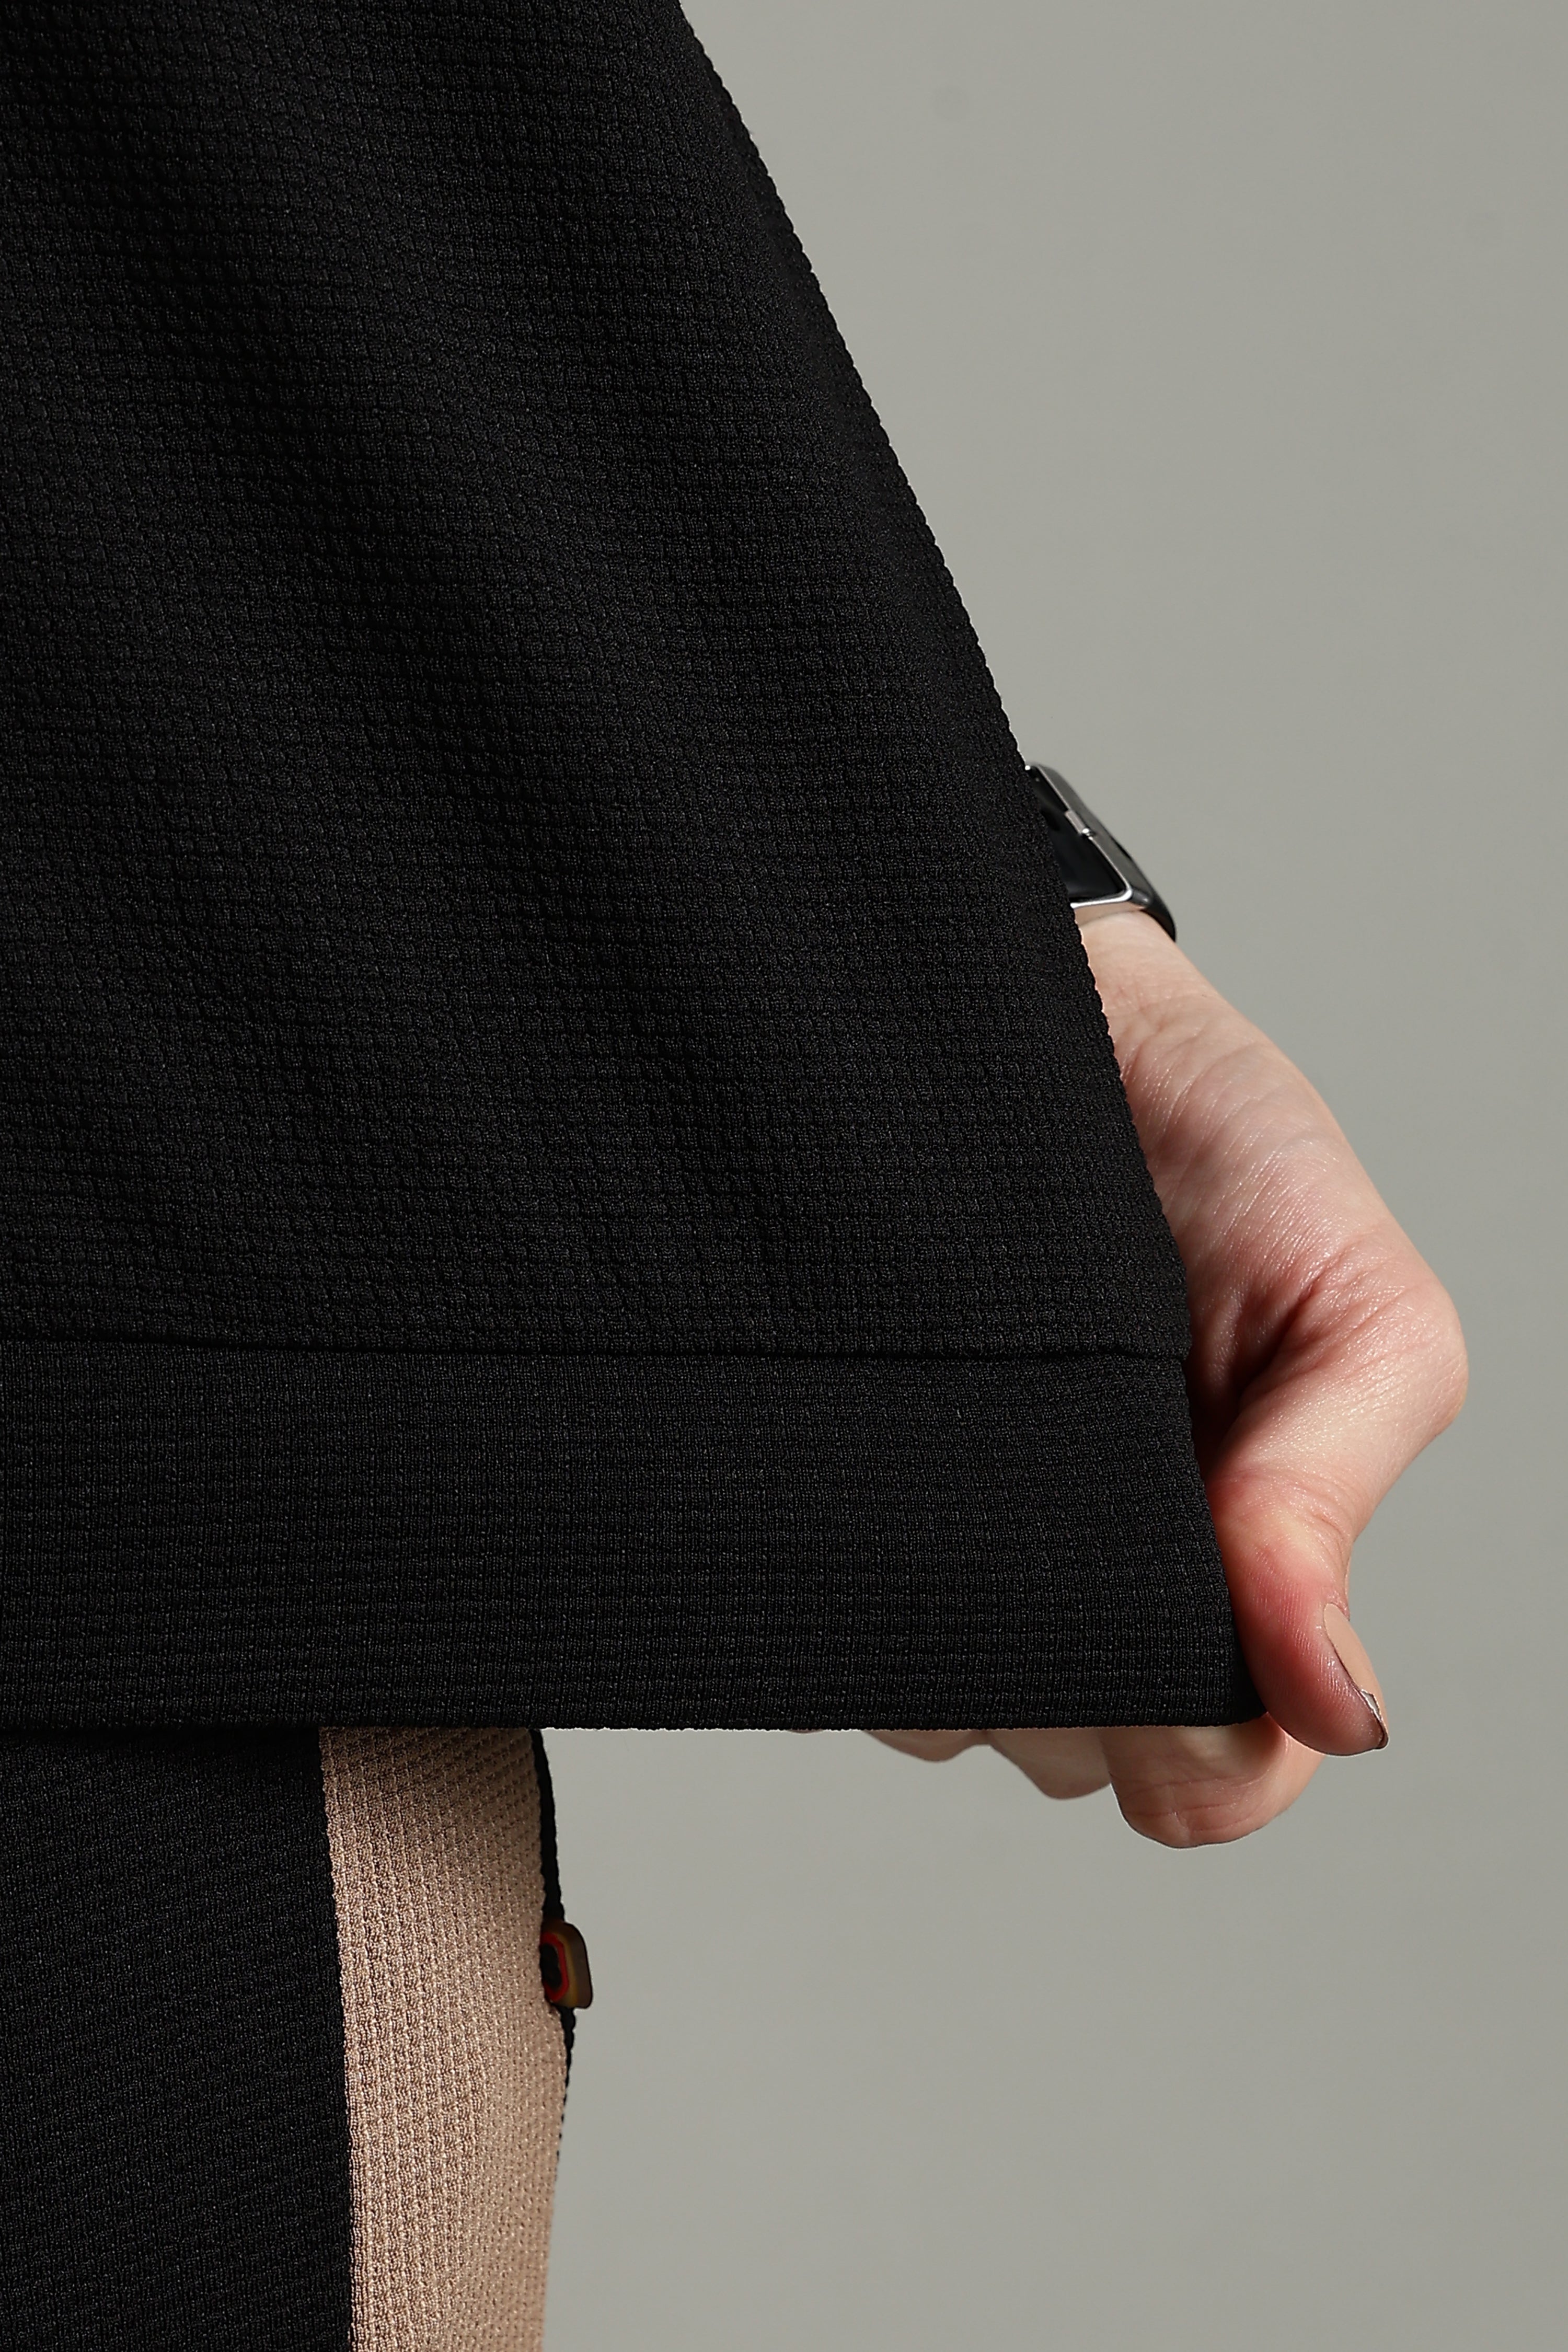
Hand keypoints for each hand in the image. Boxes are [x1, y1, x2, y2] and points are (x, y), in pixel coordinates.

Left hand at [875, 906, 1466, 1845]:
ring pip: (936, 1708)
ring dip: (943, 1598)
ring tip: (966, 1412)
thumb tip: (1339, 1708)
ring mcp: (956, 1559)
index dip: (1194, 1733)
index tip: (1173, 1571)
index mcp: (1224, 1577)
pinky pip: (822, 1617)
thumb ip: (1337, 1493)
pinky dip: (843, 1546)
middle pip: (1068, 1756)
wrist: (1055, 1018)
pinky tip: (876, 1428)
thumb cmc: (1223, 1150)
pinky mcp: (835, 1504)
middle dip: (1066, 1653)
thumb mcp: (1348, 1299)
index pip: (1207, 1779)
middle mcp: (1087, 1591)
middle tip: (1062, 1456)